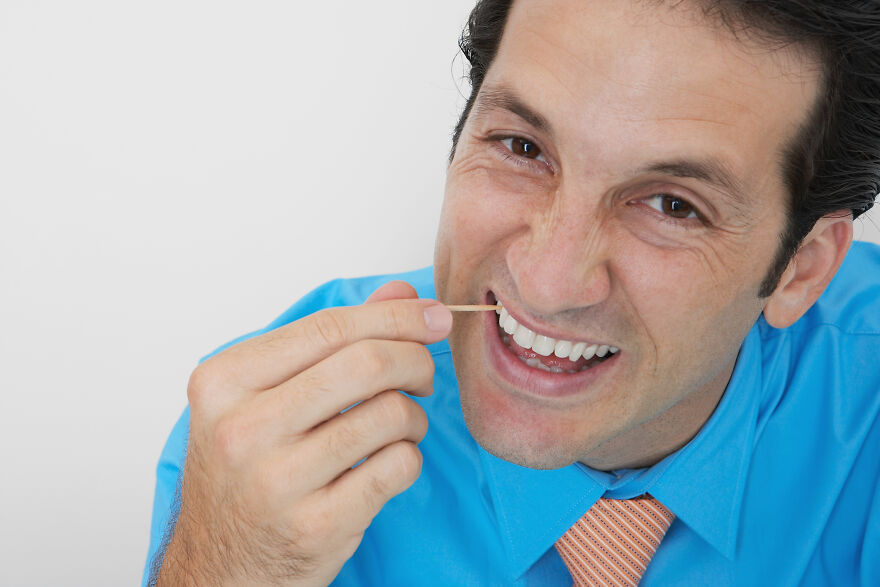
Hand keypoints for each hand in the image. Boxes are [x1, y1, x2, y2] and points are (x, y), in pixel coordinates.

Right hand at [156, 281, 451, 585]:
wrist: (221, 566)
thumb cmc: (246, 473)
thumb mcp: (265, 397)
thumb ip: (330, 341)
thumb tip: (400, 295)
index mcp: (224, 382)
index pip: (330, 328)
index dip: (395, 317)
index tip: (434, 316)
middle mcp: (242, 428)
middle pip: (366, 364)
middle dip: (415, 360)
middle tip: (422, 375)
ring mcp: (277, 481)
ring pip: (390, 414)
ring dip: (413, 415)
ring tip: (399, 426)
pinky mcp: (315, 525)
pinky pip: (398, 466)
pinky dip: (408, 457)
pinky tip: (388, 461)